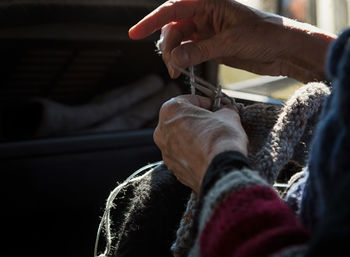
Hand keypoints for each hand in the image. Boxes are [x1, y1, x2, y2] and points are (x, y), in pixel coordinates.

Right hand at [129, 0, 334, 82]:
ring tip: (177, 72)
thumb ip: (201, 50)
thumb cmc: (266, 35)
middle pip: (174, 29)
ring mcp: (208, 33)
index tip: (134, 34)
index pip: (173, 9)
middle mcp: (206, 16)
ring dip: (175, 57)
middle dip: (168, 47)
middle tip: (171, 65)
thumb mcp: (232, 41)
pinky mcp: (212, 47)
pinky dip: (184, 62)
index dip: (151, 21)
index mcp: (209, 3)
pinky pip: (190, 53)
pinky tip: (182, 70)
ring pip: (180, 43)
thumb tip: (175, 59)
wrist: (284, 50)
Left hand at [153, 95, 247, 192]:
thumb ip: (224, 109)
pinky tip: (207, 154)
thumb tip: (227, 110)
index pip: (190, 99)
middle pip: (182, 119)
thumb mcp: (228, 115)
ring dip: (194, 137)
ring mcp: (165, 151)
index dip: (207, 102)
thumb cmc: (220, 139)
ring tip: (212, 140)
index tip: (217, 107)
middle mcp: (162, 130)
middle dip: (198, 120)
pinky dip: (192, 153)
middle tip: (215, 123)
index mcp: (171, 110)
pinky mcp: (172, 167)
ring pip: (180, 138)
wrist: (221, 171)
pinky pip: (183, 155)